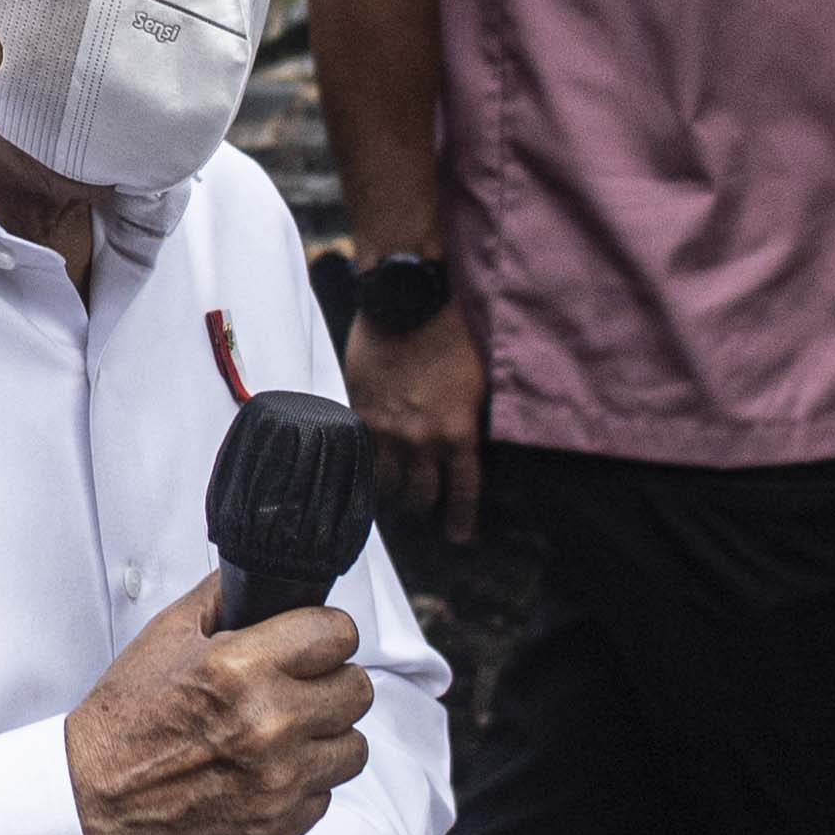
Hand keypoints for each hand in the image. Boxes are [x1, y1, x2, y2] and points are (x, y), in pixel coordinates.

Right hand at [66, 572, 371, 834]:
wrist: (93, 803)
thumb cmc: (122, 723)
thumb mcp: (165, 637)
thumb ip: (222, 598)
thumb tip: (265, 578)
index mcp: (240, 668)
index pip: (338, 633)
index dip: (326, 634)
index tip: (315, 643)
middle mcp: (267, 724)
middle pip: (357, 690)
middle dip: (331, 682)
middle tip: (302, 686)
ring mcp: (277, 781)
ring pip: (352, 747)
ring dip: (326, 736)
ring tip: (289, 731)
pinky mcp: (276, 825)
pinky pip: (326, 796)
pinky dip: (305, 784)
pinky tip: (270, 771)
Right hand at [342, 303, 486, 544]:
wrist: (406, 299)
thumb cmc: (450, 330)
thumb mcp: (476, 381)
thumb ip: (468, 420)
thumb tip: (466, 445)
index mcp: (458, 432)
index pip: (462, 492)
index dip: (461, 519)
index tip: (458, 536)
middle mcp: (422, 440)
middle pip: (420, 496)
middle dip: (423, 503)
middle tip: (422, 502)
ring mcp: (386, 429)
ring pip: (385, 484)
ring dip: (391, 490)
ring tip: (391, 489)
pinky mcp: (358, 412)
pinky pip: (358, 456)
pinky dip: (362, 466)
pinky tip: (362, 470)